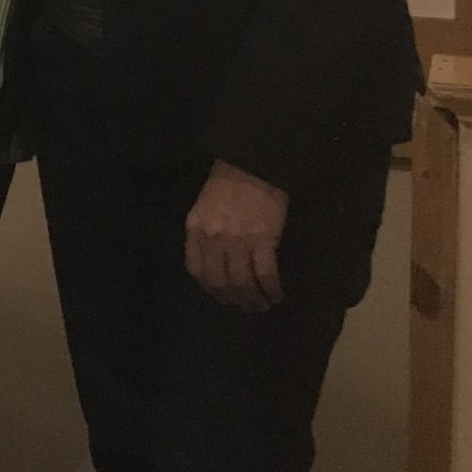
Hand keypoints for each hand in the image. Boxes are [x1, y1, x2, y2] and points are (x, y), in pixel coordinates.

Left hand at [185, 161, 288, 312]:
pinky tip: (276, 295)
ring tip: (262, 306)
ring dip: (253, 299)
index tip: (221, 296)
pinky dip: (271, 288)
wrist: (253, 163)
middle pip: (220, 281)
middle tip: (245, 308)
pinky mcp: (263, 240)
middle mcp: (213, 239)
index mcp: (195, 229)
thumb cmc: (228, 182)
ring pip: (243, 282)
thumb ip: (204, 232)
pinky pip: (265, 274)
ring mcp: (237, 241)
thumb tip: (214, 260)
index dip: (210, 288)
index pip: (196, 269)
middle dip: (233, 299)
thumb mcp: (204, 207)